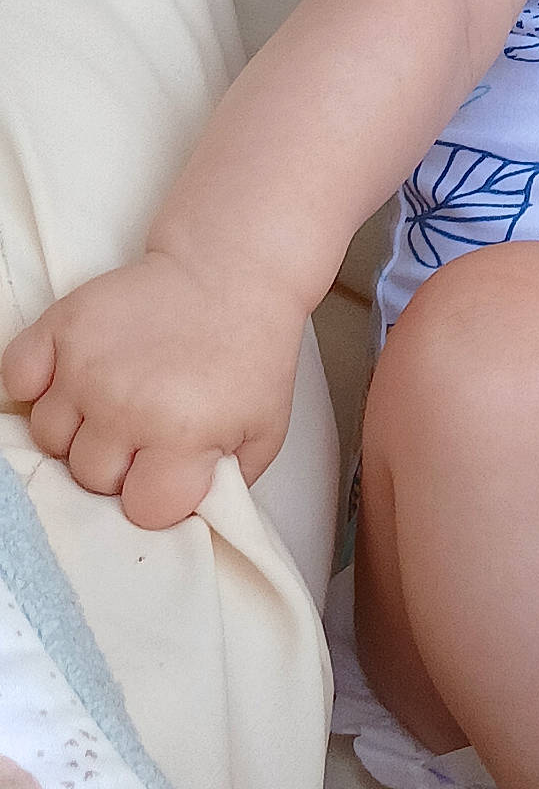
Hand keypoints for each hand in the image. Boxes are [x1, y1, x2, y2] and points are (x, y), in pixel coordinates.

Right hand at [0, 251, 307, 528]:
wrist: (233, 271)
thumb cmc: (249, 349)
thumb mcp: (264, 428)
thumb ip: (227, 484)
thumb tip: (185, 517)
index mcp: (181, 434)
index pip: (143, 510)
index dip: (159, 494)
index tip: (173, 468)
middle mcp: (126, 404)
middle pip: (89, 478)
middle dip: (120, 464)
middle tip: (150, 429)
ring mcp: (88, 365)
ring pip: (49, 438)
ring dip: (79, 429)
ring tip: (118, 401)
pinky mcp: (64, 326)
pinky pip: (17, 378)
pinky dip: (36, 384)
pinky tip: (73, 378)